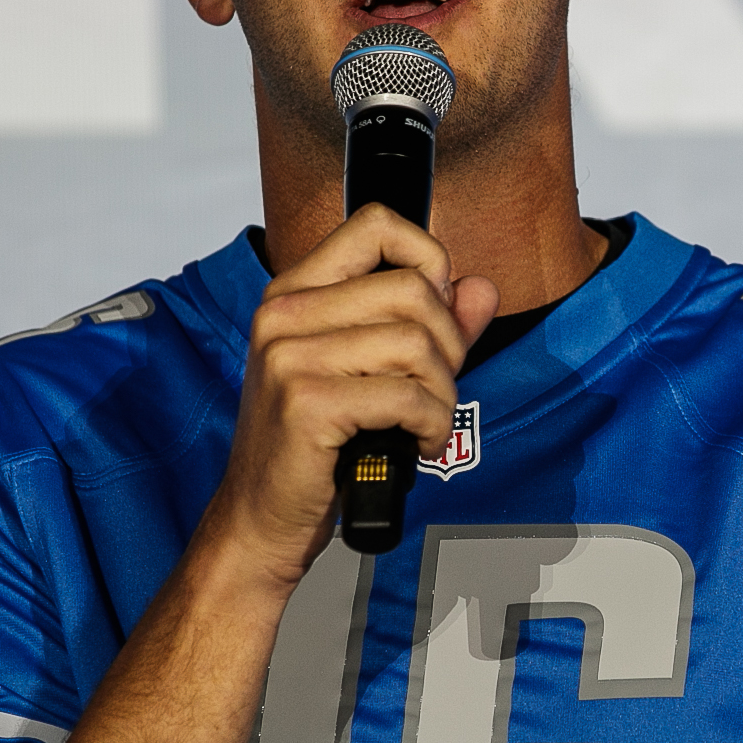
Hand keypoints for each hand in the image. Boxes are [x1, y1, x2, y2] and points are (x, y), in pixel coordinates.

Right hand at [197, 205, 500, 590]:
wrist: (261, 518)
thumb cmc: (316, 447)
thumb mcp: (373, 373)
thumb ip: (432, 326)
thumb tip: (480, 288)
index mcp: (296, 291)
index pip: (376, 224)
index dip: (428, 261)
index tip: (433, 316)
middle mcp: (286, 312)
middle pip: (413, 289)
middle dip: (447, 347)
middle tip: (433, 390)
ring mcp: (290, 355)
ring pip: (416, 343)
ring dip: (442, 393)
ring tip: (423, 423)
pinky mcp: (306, 402)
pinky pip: (408, 396)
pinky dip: (430, 426)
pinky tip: (415, 446)